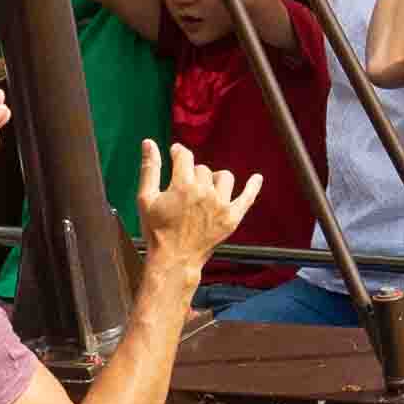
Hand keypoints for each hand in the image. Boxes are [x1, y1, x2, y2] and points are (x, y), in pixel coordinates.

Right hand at [133, 141, 261, 272]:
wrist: (174, 260)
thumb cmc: (157, 231)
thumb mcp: (146, 199)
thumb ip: (150, 169)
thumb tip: (149, 142)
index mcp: (183, 185)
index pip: (185, 156)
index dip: (178, 152)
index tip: (176, 154)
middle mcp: (205, 192)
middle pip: (202, 169)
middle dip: (192, 174)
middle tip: (184, 190)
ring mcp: (221, 205)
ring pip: (223, 177)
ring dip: (214, 180)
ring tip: (206, 190)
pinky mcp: (232, 218)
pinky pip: (247, 198)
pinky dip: (253, 187)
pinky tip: (257, 178)